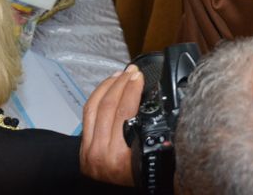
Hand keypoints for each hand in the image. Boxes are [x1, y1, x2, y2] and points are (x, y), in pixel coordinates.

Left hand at [80, 66, 142, 186]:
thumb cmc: (138, 180)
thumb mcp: (151, 161)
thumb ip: (152, 137)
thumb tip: (169, 113)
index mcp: (120, 158)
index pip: (124, 112)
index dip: (132, 90)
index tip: (139, 77)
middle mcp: (101, 153)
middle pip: (109, 106)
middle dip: (122, 83)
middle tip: (132, 71)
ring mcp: (89, 149)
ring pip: (96, 107)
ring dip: (109, 86)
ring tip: (120, 75)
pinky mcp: (83, 147)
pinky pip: (88, 114)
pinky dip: (97, 96)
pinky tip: (107, 87)